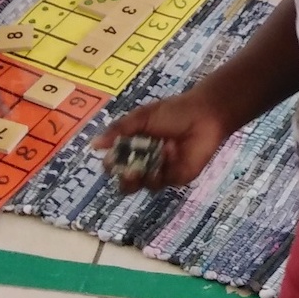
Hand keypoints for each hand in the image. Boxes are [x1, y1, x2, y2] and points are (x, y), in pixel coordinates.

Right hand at [94, 91, 231, 189]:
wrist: (205, 114)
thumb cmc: (174, 112)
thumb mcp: (142, 117)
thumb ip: (119, 130)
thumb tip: (94, 144)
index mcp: (134, 145)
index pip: (115, 161)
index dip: (111, 164)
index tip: (110, 161)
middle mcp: (144, 161)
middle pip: (125, 179)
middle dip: (123, 178)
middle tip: (126, 172)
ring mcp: (160, 171)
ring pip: (141, 185)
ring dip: (138, 178)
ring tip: (140, 168)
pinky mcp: (176, 177)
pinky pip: (160, 183)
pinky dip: (159, 173)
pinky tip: (168, 154)